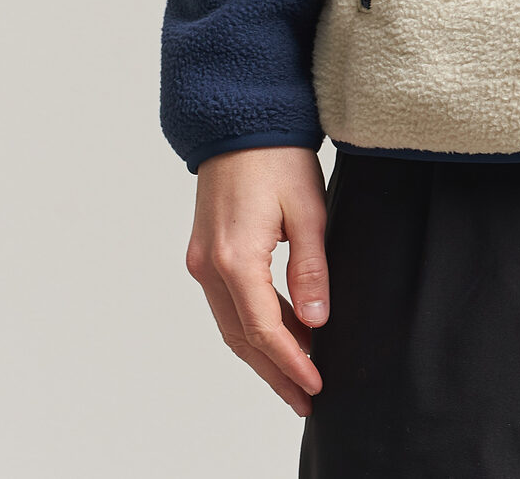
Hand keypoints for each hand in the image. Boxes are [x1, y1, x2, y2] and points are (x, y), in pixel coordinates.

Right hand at [185, 146, 329, 416]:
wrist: (239, 120)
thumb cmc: (277, 156)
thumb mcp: (307, 209)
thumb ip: (311, 267)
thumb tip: (317, 319)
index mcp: (235, 257)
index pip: (263, 329)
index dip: (290, 362)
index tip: (315, 385)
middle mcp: (209, 266)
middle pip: (241, 338)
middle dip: (274, 372)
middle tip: (306, 399)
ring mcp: (202, 261)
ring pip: (231, 325)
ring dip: (262, 354)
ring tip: (297, 377)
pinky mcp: (205, 252)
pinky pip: (228, 304)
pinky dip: (253, 326)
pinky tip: (282, 334)